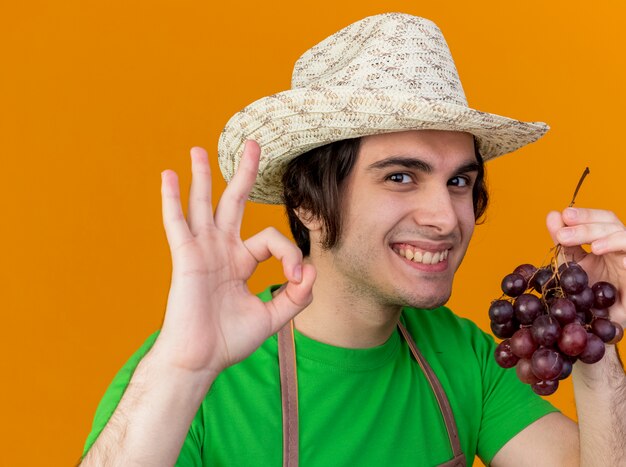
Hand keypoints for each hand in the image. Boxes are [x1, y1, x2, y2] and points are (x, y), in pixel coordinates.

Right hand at [153, 141, 315, 379]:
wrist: (201, 359)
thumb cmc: (230, 341)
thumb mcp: (272, 318)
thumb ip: (296, 296)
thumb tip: (313, 271)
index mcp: (241, 261)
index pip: (271, 238)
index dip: (290, 254)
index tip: (297, 279)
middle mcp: (221, 250)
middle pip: (234, 202)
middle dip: (244, 173)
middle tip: (253, 145)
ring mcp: (202, 250)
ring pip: (203, 204)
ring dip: (202, 176)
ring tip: (198, 149)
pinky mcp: (185, 256)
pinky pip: (177, 223)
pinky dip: (171, 199)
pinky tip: (168, 175)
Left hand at [547, 207, 625, 326]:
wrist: (606, 319)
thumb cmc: (593, 291)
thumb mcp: (574, 266)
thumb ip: (564, 244)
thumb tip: (552, 215)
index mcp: (608, 240)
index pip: (601, 219)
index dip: (585, 214)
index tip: (563, 215)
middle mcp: (622, 246)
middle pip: (610, 223)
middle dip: (586, 225)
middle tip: (562, 235)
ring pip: (624, 237)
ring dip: (603, 237)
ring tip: (585, 245)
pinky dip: (621, 249)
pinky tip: (609, 255)